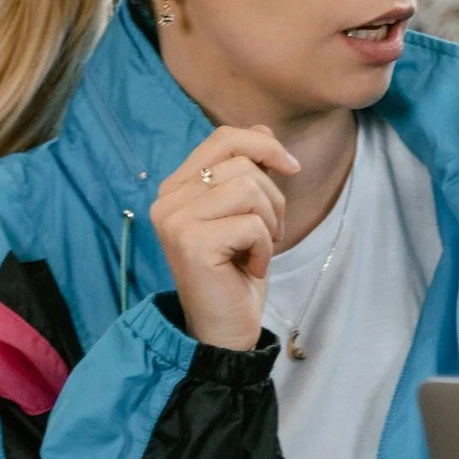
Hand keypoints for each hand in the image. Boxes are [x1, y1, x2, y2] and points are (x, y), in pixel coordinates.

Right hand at [147, 125, 300, 352]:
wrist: (223, 330)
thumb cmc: (236, 272)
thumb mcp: (246, 213)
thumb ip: (247, 171)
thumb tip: (262, 127)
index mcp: (176, 188)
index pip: (222, 138)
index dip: (263, 145)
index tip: (291, 167)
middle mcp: (167, 201)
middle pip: (242, 163)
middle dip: (273, 197)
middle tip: (270, 234)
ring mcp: (175, 221)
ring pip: (248, 188)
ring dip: (269, 222)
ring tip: (258, 250)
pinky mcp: (191, 244)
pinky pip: (251, 224)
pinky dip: (263, 248)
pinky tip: (250, 269)